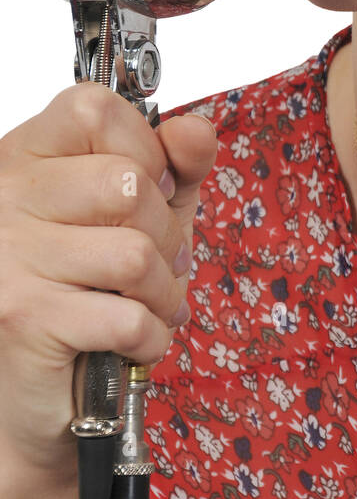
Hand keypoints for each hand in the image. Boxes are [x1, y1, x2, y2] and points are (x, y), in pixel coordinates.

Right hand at [0, 81, 217, 474]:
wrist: (39, 391)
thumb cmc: (90, 289)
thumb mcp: (144, 211)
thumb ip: (175, 165)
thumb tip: (194, 131)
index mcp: (26, 156)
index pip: (92, 108)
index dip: (143, 144)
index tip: (153, 184)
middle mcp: (5, 197)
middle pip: (126, 182)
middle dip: (167, 232)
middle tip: (162, 263)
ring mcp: (8, 257)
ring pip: (134, 253)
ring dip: (166, 290)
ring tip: (153, 303)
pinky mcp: (23, 317)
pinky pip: (126, 315)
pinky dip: (151, 335)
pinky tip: (137, 338)